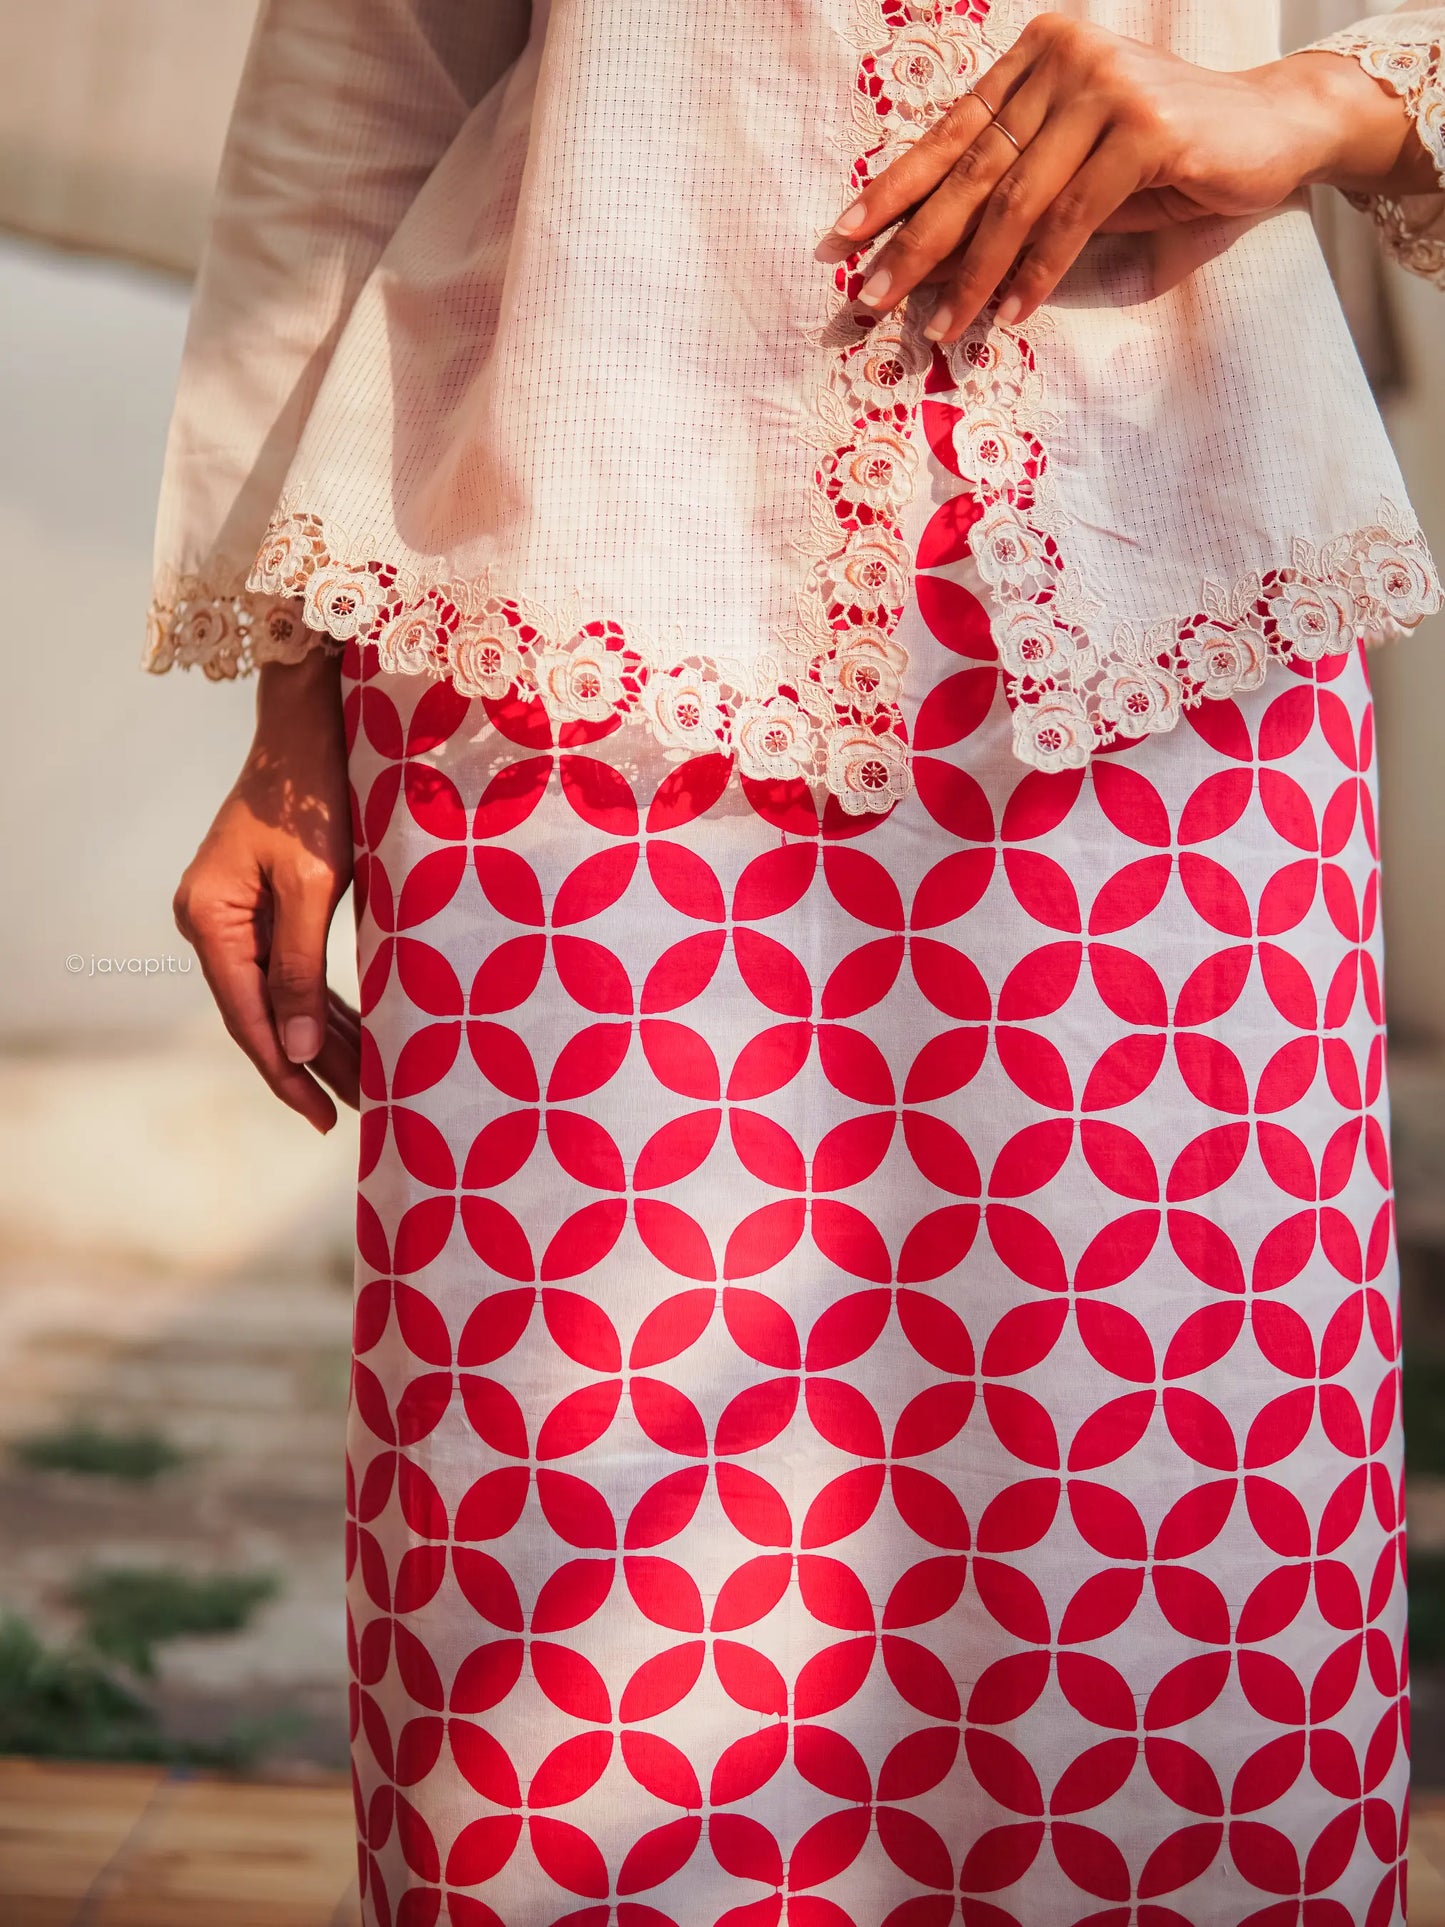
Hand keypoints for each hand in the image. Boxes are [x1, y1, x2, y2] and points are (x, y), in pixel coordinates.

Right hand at [174, 651, 358, 1132]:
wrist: (309, 730)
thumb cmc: (314, 798)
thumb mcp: (311, 886)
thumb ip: (300, 967)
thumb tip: (298, 1047)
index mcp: (211, 920)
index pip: (249, 1018)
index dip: (287, 1072)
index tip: (324, 1116)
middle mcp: (211, 923)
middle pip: (263, 1013)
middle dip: (311, 1063)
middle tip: (358, 1111)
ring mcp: (233, 914)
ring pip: (279, 996)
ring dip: (320, 1038)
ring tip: (364, 1085)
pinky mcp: (260, 905)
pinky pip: (287, 969)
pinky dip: (320, 1003)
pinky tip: (350, 1035)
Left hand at [817, 13, 1425, 341]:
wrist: (1276, 130)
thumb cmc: (1169, 158)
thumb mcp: (1077, 170)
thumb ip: (1015, 193)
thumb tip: (932, 259)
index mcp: (1039, 56)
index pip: (952, 133)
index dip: (895, 189)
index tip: (844, 239)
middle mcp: (1066, 57)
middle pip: (973, 168)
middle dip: (916, 242)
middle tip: (870, 297)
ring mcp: (1107, 86)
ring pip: (1017, 199)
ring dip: (973, 274)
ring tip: (940, 327)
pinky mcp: (1146, 128)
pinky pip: (1072, 216)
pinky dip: (1038, 271)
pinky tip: (1011, 311)